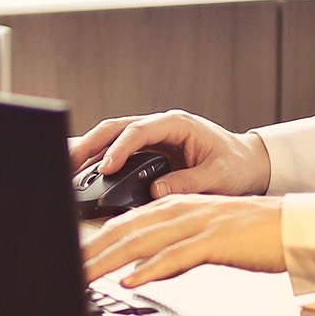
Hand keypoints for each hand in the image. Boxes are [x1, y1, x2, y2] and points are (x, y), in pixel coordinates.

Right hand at [67, 109, 271, 197]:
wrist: (247, 163)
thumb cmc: (236, 165)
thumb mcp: (218, 176)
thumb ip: (188, 182)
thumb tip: (155, 191)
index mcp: (176, 124)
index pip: (138, 131)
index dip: (119, 149)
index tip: (106, 169)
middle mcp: (160, 127)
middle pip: (115, 128)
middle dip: (89, 144)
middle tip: (68, 164)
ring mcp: (152, 138)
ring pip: (110, 138)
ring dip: (89, 152)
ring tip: (67, 171)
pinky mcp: (148, 152)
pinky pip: (117, 153)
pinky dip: (99, 162)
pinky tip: (84, 177)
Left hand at [83, 194, 284, 285]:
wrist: (295, 227)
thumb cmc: (254, 235)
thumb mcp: (206, 238)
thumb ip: (174, 249)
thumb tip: (144, 269)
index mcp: (179, 206)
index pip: (127, 223)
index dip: (97, 240)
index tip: (75, 258)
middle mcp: (183, 209)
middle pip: (127, 229)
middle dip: (93, 250)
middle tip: (68, 268)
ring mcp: (199, 223)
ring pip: (144, 240)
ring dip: (110, 260)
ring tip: (85, 276)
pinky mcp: (216, 240)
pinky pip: (177, 255)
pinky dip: (151, 268)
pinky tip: (131, 279)